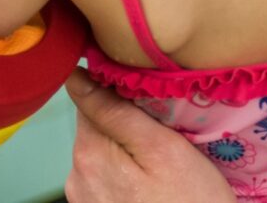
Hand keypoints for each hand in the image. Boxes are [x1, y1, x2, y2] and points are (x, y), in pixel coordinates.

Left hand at [63, 70, 231, 202]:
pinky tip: (151, 176)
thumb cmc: (191, 200)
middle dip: (124, 119)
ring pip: (102, 150)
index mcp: (88, 155)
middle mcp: (76, 178)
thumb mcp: (163, 148)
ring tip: (160, 154)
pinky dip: (126, 168)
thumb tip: (76, 76)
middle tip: (163, 127)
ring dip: (126, 145)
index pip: (89, 99)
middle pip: (95, 126)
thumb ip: (117, 112)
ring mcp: (83, 199)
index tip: (148, 93)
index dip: (118, 87)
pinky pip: (107, 174)